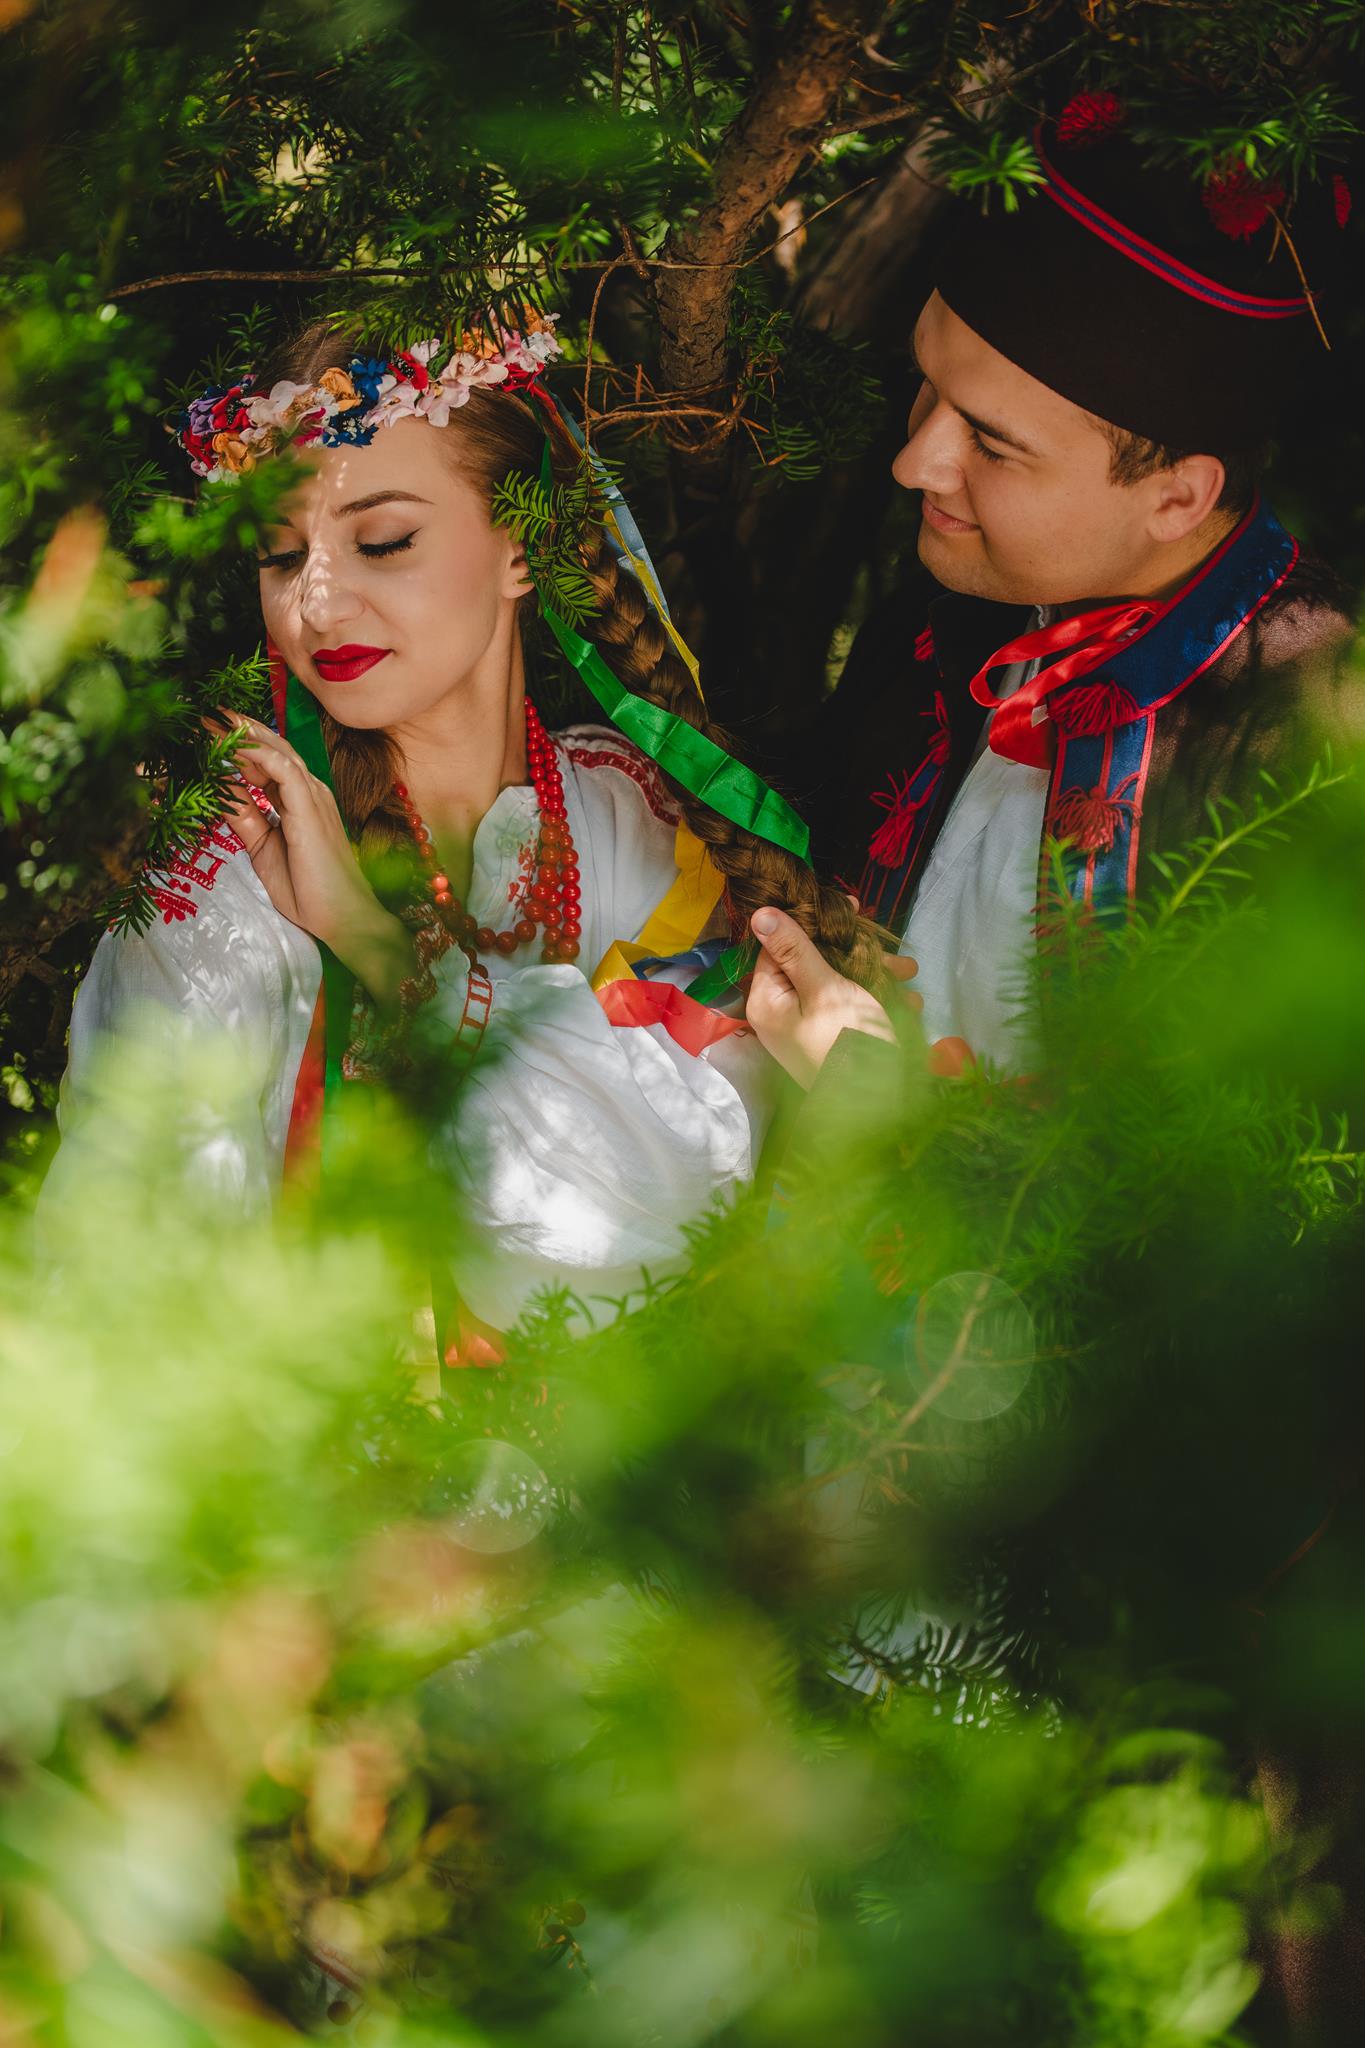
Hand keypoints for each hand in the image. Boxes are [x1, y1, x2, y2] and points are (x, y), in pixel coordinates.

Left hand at [211, 712, 409, 1003]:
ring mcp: (313, 796)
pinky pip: (282, 768)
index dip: (239, 747)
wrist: (341, 917)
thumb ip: (246, 818)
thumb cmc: (309, 891)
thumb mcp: (263, 848)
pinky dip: (256, 753)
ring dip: (244, 734)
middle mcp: (309, 791)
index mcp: (300, 802)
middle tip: (205, 716)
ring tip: (214, 721)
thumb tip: (222, 793)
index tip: (208, 736)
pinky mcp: (311, 806)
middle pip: (272, 748)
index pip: (268, 763)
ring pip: (277, 751)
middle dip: (238, 730)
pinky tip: (232, 746)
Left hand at [744, 907, 975, 1088]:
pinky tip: (908, 1002)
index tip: (853, 909)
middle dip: (856, 954)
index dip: (813, 924)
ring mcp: (807, 1029)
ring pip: (838, 985)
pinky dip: (878, 1000)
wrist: (879, 1111)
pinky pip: (851, 1009)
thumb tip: (758, 913)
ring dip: (875, 975)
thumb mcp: (824, 988)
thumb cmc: (847, 1043)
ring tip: (910, 974)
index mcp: (768, 1000)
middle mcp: (782, 1014)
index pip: (778, 947)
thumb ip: (795, 949)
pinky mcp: (832, 1041)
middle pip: (812, 964)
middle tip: (892, 951)